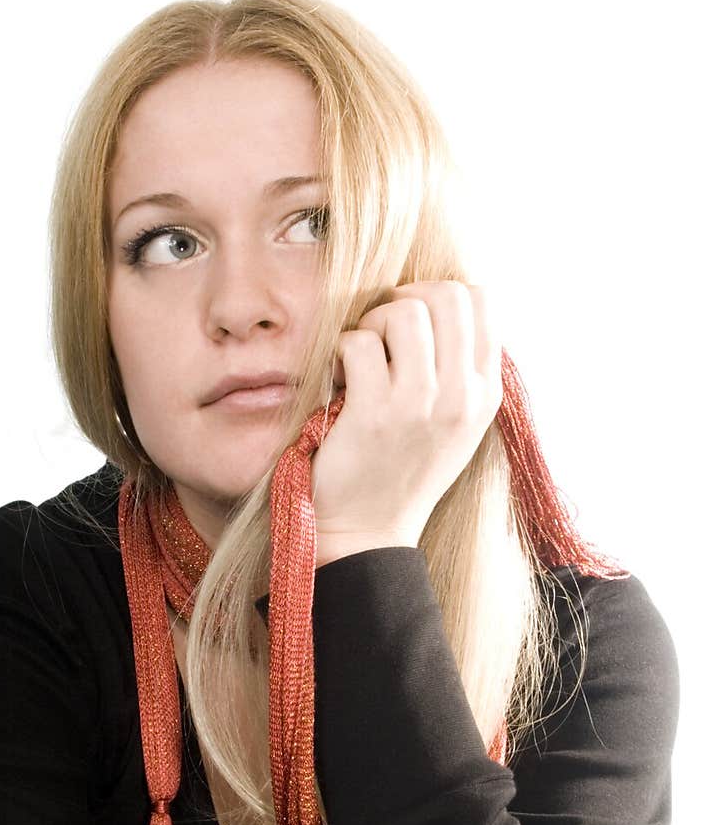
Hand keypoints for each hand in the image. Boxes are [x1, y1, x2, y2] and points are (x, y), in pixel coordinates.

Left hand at [311, 281, 503, 566]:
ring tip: (360, 360)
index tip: (412, 320)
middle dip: (405, 301)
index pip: (481, 300)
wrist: (368, 531)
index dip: (438, 294)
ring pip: (402, 312)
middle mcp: (461, 396)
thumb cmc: (403, 469)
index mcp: (485, 393)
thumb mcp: (455, 424)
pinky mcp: (375, 413)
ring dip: (371, 325)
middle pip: (444, 295)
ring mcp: (420, 404)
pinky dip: (341, 352)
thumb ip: (461, 369)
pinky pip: (358, 343)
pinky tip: (340, 381)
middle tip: (381, 334)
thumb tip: (445, 300)